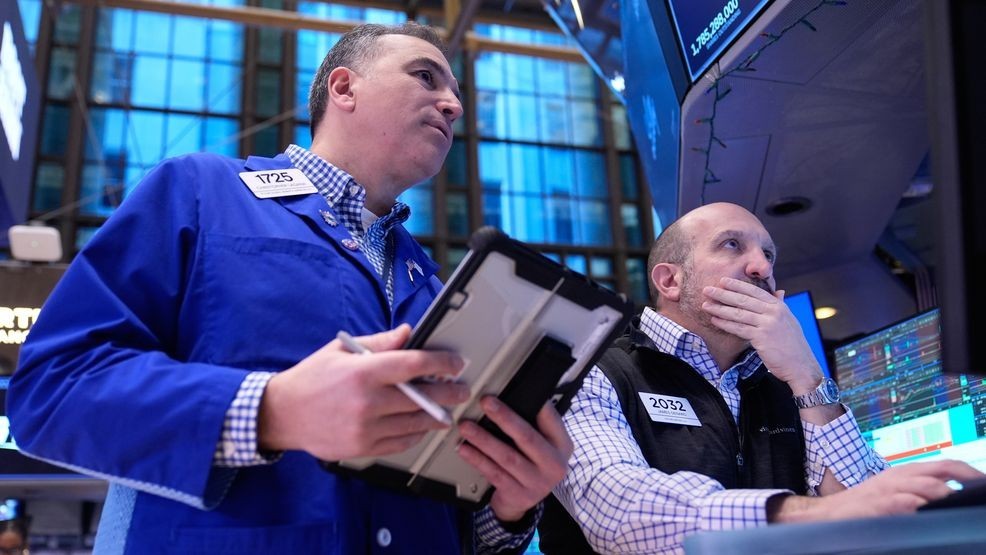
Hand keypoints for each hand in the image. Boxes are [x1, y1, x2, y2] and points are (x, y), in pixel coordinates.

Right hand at [258, 324, 468, 459]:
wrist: (282, 415)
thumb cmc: (311, 379)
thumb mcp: (341, 350)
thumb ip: (379, 343)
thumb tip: (408, 333)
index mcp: (363, 372)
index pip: (414, 365)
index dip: (442, 363)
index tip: (455, 363)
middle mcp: (367, 402)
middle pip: (423, 398)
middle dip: (449, 392)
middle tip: (461, 389)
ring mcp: (366, 428)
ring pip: (416, 423)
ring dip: (436, 415)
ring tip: (446, 408)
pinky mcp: (363, 449)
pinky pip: (402, 443)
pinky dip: (415, 433)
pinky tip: (420, 425)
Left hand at [456, 399, 573, 522]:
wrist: (523, 502)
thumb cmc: (530, 464)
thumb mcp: (542, 445)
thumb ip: (534, 424)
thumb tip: (513, 396)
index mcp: (562, 445)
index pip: (551, 419)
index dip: (537, 405)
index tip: (518, 389)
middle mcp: (554, 464)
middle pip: (527, 437)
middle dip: (504, 417)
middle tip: (486, 402)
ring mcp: (538, 483)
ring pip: (507, 457)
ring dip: (484, 439)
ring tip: (467, 426)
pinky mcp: (519, 495)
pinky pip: (494, 473)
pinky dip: (477, 459)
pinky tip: (465, 449)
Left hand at [701, 277, 820, 391]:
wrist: (801, 365)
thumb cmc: (793, 345)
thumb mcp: (789, 321)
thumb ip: (780, 306)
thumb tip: (779, 292)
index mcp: (779, 306)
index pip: (755, 291)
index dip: (737, 285)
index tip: (723, 280)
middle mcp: (774, 312)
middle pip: (743, 300)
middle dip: (723, 294)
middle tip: (707, 289)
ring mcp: (768, 324)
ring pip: (738, 314)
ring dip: (720, 308)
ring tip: (705, 304)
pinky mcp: (761, 337)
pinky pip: (739, 328)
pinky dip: (725, 324)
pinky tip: (714, 320)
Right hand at [771, 460, 985, 522]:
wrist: (827, 514)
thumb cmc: (863, 507)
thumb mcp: (892, 493)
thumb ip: (917, 493)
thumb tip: (948, 498)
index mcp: (905, 472)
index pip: (945, 465)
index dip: (969, 473)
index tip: (983, 483)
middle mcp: (900, 476)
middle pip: (942, 468)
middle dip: (969, 478)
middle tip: (983, 489)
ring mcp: (889, 489)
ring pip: (928, 485)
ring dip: (948, 494)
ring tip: (959, 502)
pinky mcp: (880, 504)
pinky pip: (906, 502)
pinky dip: (921, 506)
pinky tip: (930, 512)